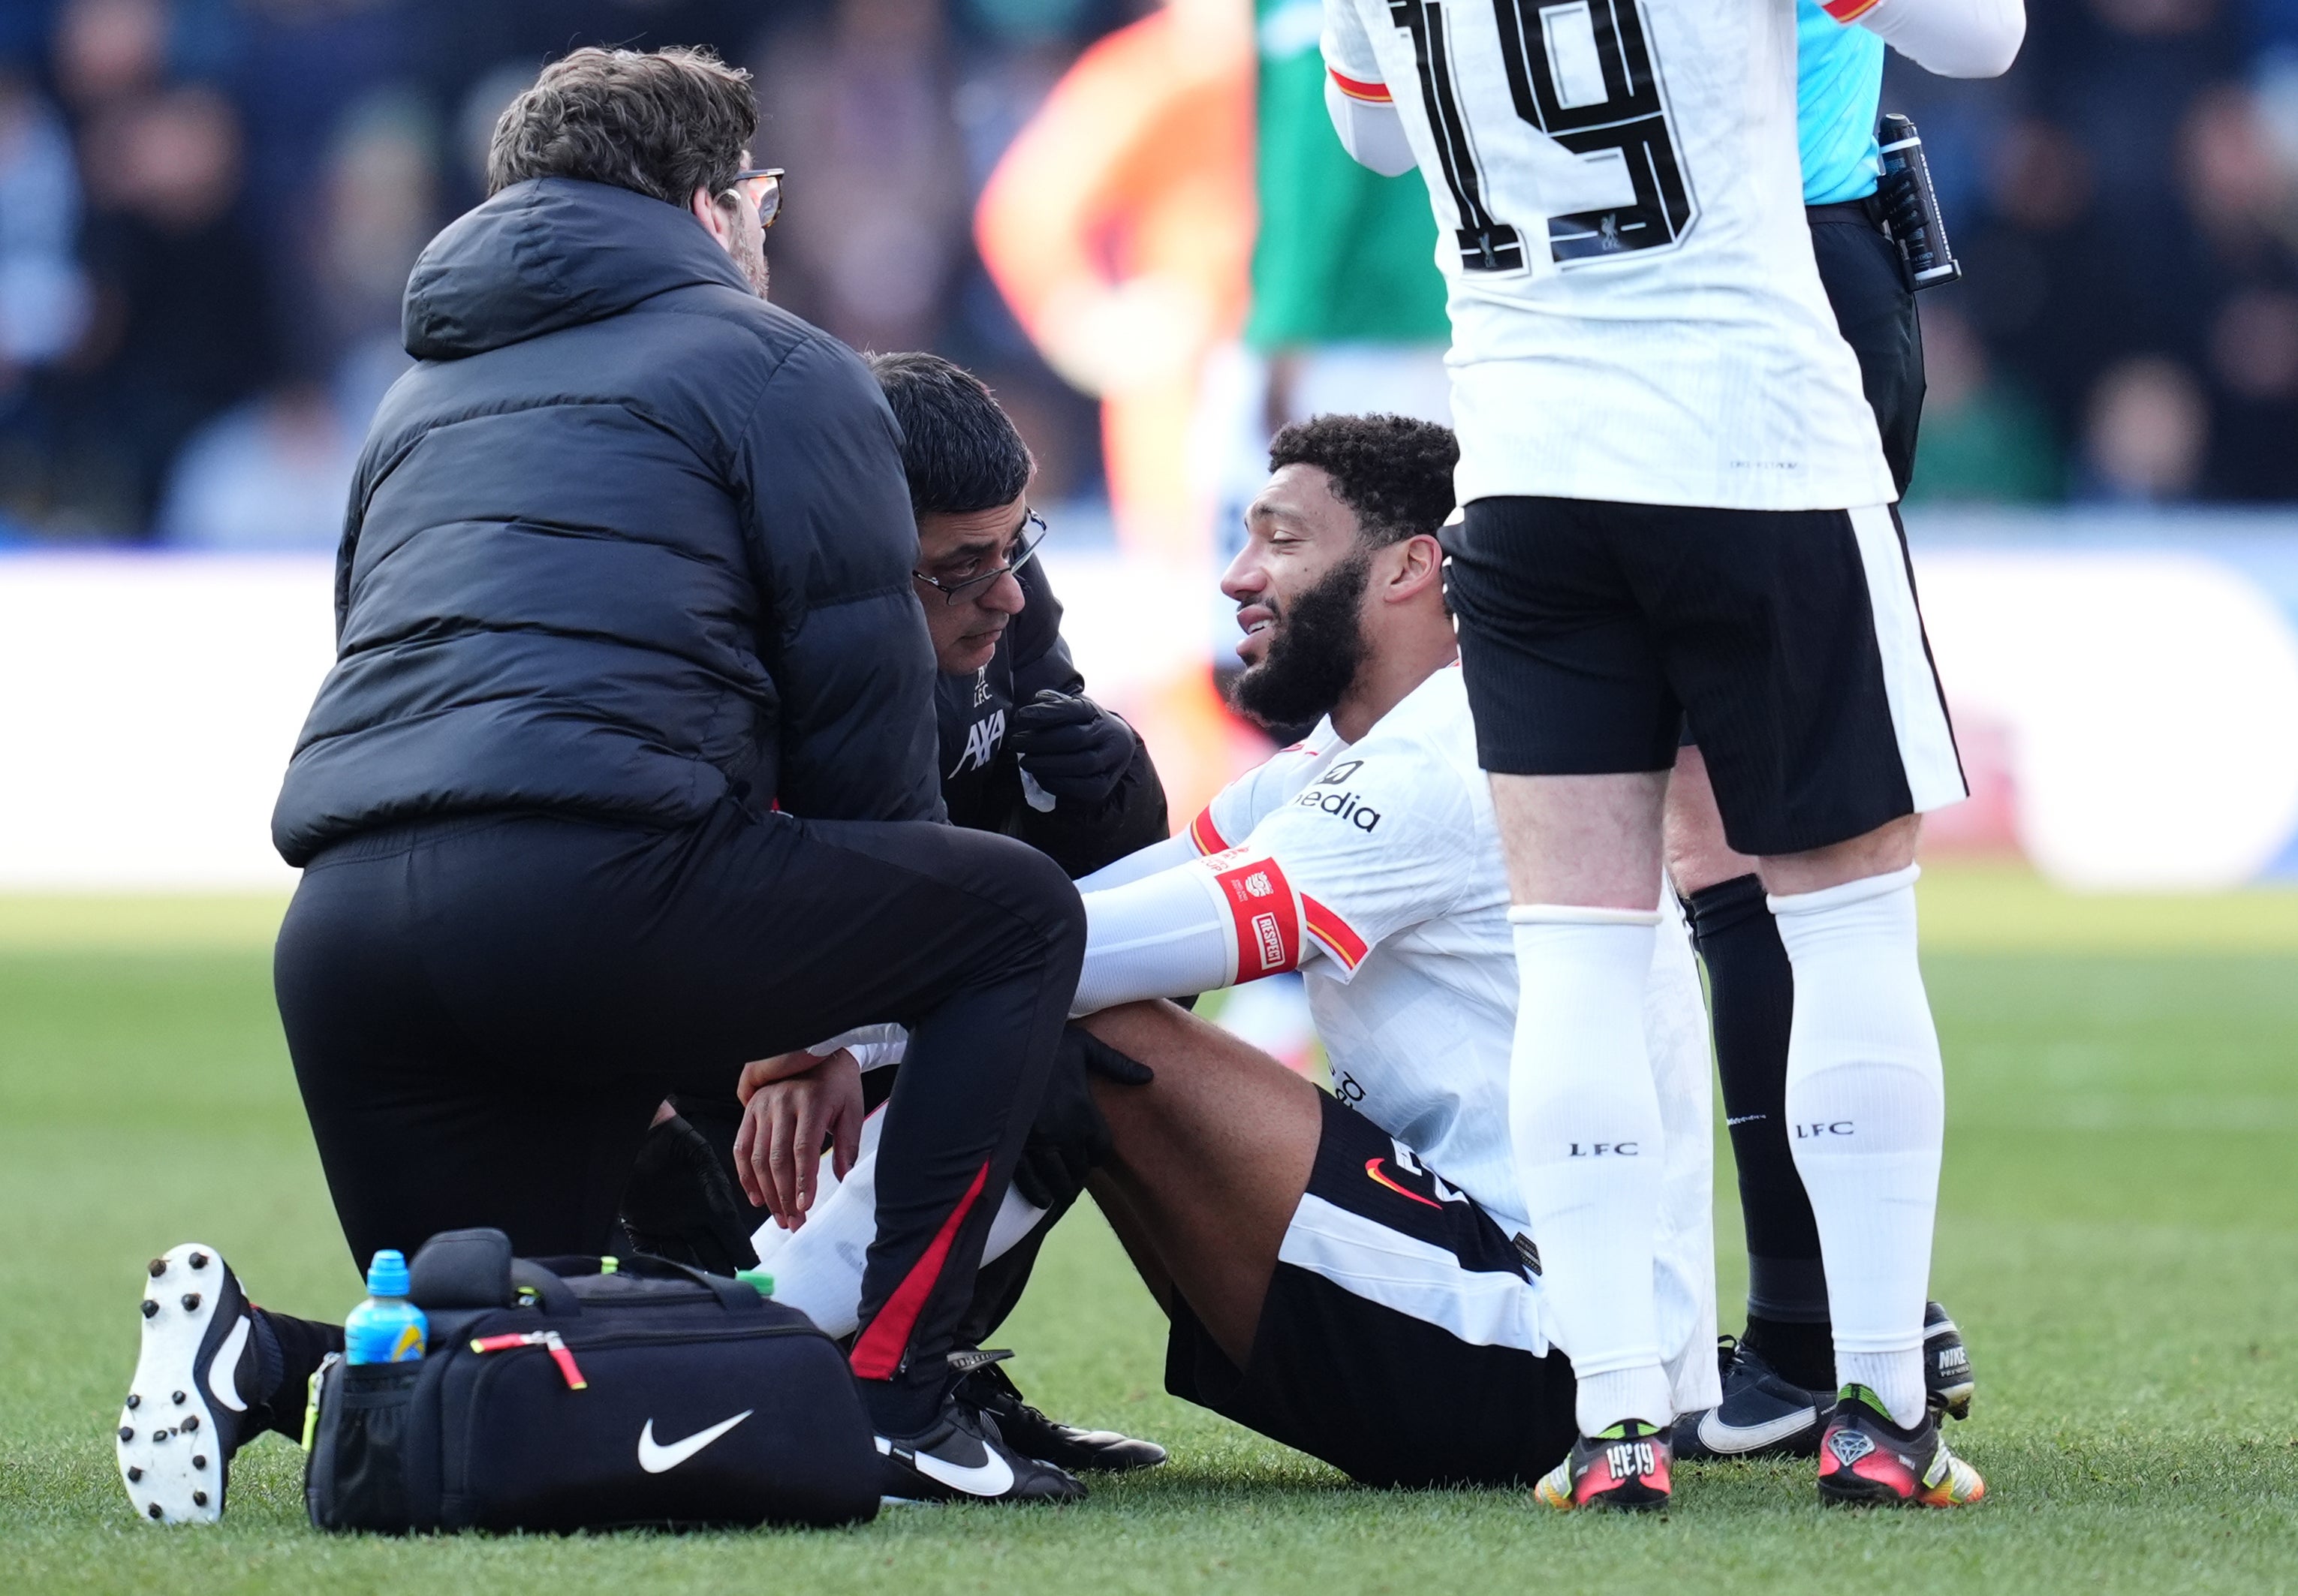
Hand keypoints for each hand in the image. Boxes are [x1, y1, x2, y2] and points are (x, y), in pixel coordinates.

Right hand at [733, 1049, 862, 1227]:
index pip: (803, 1148)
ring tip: (780, 1216)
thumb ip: (848, 1144)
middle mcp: (782, 1103)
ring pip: (758, 1157)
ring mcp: (762, 1106)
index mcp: (812, 1101)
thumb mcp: (851, 1109)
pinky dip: (746, 1175)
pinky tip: (756, 1197)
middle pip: (778, 1158)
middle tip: (794, 1222)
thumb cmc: (838, 1084)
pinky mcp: (749, 1109)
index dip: (803, 1180)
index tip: (805, 1207)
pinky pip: (742, 1147)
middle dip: (785, 1195)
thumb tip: (841, 1178)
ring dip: (767, 1192)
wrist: (817, 1051)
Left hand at [1007, 690, 1133, 805]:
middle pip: (1076, 737)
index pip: (1073, 709)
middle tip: (1016, 743)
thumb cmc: (1083, 726)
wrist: (1116, 746)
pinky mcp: (1106, 785)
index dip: (1046, 713)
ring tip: (1025, 762)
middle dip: (1041, 741)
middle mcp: (1109, 734)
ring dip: (1048, 764)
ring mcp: (1112, 760)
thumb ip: (1054, 703)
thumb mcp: (1070, 709)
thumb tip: (1037, 700)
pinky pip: (1083, 788)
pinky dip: (1058, 783)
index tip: (1021, 716)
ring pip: (1082, 763)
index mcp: (1097, 712)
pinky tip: (1039, 777)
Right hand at [1012, 1025, 1154, 1210]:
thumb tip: (1148, 1076)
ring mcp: (1036, 1142)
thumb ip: (1117, 1064)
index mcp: (1083, 1111)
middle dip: (1079, 1171)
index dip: (1096, 1154)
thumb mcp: (1085, 1046)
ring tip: (1061, 1191)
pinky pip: (1028, 1180)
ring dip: (1061, 1187)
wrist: (1001, 1041)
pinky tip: (1042, 1198)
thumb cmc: (1046, 1041)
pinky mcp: (1012, 1146)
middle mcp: (1063, 1132)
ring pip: (1056, 1179)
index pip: (1100, 1150)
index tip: (1090, 1153)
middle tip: (1075, 1172)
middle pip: (1080, 1168)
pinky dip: (1036, 1192)